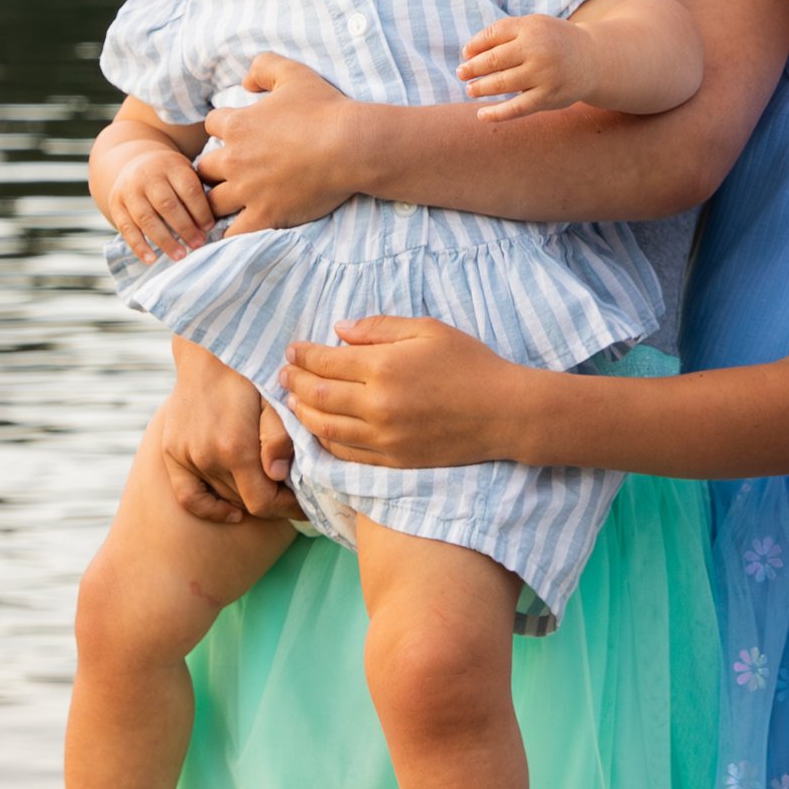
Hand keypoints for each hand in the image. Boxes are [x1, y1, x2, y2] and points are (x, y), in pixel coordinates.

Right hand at [96, 130, 214, 264]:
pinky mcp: (116, 204)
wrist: (135, 162)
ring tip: (180, 256)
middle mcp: (148, 176)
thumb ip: (198, 193)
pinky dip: (139, 246)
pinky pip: (126, 228)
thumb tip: (212, 228)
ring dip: (164, 240)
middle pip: (167, 204)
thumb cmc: (171, 176)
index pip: (188, 189)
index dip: (200, 210)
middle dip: (185, 227)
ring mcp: (130, 190)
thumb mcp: (185, 172)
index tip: (210, 228)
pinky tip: (151, 259)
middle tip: (198, 245)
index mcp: (172, 165)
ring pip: (147, 218)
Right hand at [161, 341, 299, 523]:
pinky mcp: (172, 452)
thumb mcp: (276, 400)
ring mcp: (186, 456)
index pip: (263, 503)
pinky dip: (209, 508)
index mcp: (235, 447)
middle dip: (274, 500)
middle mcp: (207, 458)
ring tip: (269, 484)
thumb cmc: (250, 372)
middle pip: (246, 502)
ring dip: (248, 496)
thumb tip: (276, 477)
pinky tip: (231, 510)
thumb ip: (279, 439)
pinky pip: (189, 497)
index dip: (287, 508)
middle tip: (293, 490)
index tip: (304, 503)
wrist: (209, 351)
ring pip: (224, 497)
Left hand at [198, 57, 365, 233]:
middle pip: (202, 168)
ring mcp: (247, 190)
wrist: (351, 146)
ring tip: (227, 204)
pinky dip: (231, 232)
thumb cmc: (325, 109)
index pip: (211, 125)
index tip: (237, 134)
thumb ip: (263, 67)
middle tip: (229, 173)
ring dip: (216, 202)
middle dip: (212, 169)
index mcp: (238, 125)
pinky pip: (233, 232)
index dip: (223, 127)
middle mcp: (235, 159)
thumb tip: (245, 81)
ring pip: (210, 202)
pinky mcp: (265, 215)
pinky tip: (237, 230)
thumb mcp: (293, 73)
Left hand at [282, 314, 525, 469]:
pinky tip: (318, 430)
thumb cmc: (470, 364)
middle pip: (318, 394)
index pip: (326, 361)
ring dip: (302, 413)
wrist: (504, 413)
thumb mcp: (429, 330)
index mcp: (384, 367)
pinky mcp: (392, 460)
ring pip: (324, 428)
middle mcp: (376, 405)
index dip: (303, 355)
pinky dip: (324, 441)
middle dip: (294, 381)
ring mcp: (383, 438)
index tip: (293, 349)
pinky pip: (346, 454)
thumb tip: (339, 330)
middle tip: (284, 373)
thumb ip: (380, 327)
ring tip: (293, 401)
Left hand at [459, 14, 593, 123]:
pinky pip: (517, 108)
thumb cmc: (553, 42)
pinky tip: (481, 115)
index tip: (466, 55)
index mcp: (532, 27)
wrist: (593, 60)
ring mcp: (544, 74)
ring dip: (480, 88)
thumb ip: (503, 33)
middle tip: (461, 74)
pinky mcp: (549, 97)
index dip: (475, 46)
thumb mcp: (534, 27)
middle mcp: (538, 49)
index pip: (493, 34)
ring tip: (470, 90)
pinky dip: (497, 113)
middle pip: (494, 59)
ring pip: (502, 83)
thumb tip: (467, 53)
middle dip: (472, 68)